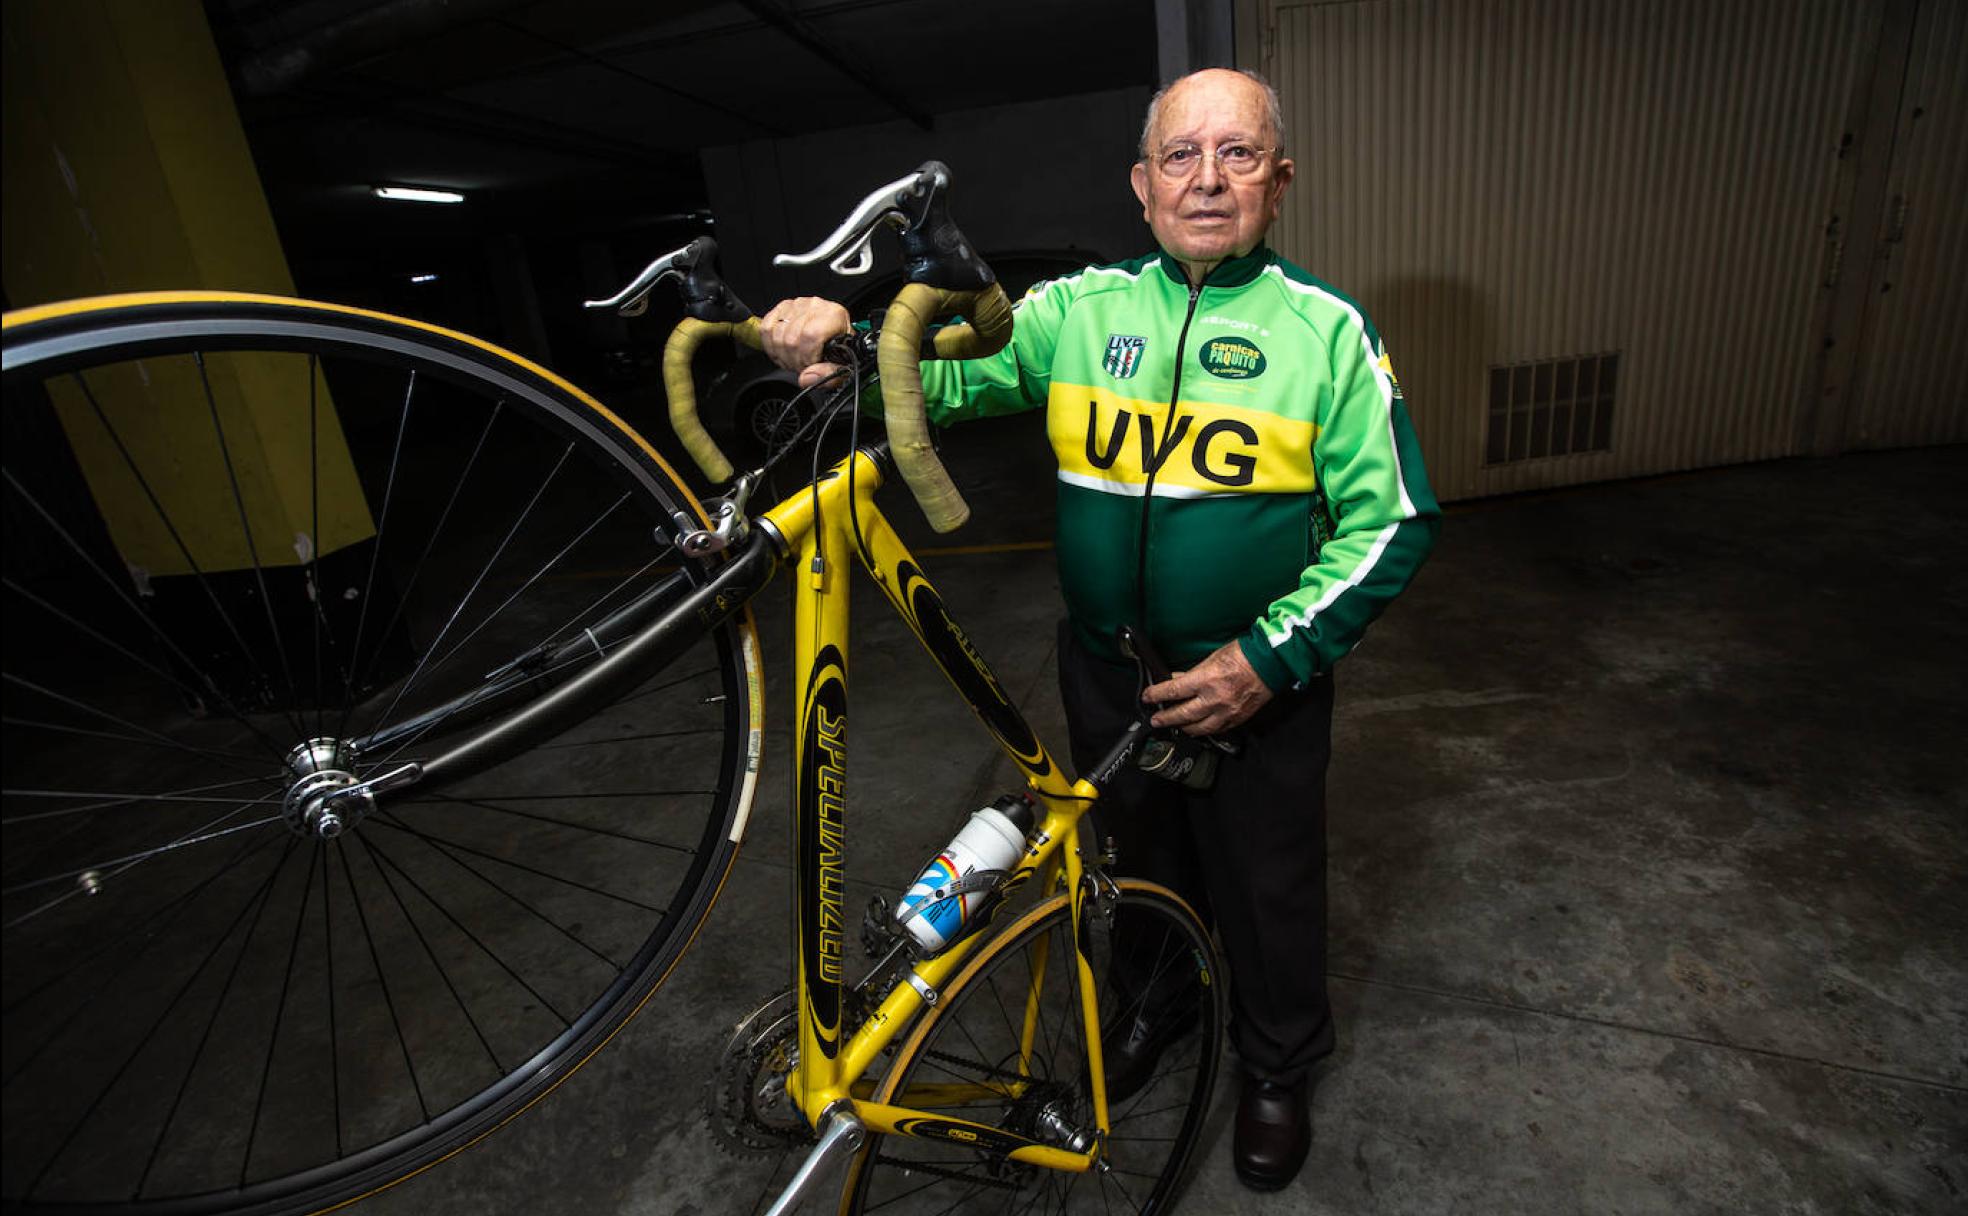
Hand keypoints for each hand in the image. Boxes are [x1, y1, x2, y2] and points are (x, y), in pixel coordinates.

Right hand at [758, 298, 850, 386]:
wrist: (834, 335)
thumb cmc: (838, 347)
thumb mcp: (842, 365)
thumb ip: (829, 374)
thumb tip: (807, 377)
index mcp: (834, 315)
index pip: (810, 335)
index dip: (806, 357)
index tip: (811, 366)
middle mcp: (815, 306)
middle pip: (791, 339)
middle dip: (794, 361)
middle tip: (803, 366)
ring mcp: (797, 305)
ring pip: (776, 335)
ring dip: (782, 356)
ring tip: (794, 360)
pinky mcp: (782, 308)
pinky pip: (766, 328)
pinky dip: (771, 346)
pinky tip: (783, 352)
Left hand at [1142, 641, 1272, 735]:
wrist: (1270, 663)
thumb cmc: (1243, 656)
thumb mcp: (1212, 658)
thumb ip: (1193, 672)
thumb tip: (1177, 679)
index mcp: (1206, 680)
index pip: (1174, 691)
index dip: (1157, 695)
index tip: (1148, 697)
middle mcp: (1214, 699)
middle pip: (1182, 715)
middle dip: (1165, 718)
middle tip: (1156, 720)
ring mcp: (1227, 712)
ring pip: (1199, 728)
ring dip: (1184, 728)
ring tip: (1176, 726)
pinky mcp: (1238, 718)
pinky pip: (1217, 729)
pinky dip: (1205, 729)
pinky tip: (1199, 728)